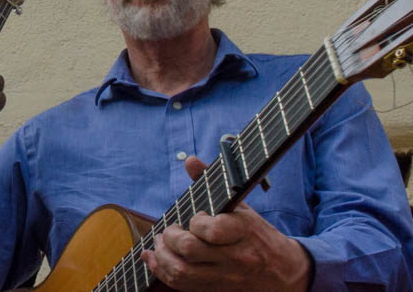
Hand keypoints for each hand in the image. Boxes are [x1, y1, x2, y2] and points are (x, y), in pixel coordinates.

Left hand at [141, 157, 311, 290]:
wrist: (283, 272)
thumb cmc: (256, 234)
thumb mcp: (240, 207)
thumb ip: (211, 183)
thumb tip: (190, 160)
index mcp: (243, 232)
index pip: (211, 229)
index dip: (195, 222)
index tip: (196, 218)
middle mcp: (235, 257)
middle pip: (190, 249)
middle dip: (170, 237)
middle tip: (169, 231)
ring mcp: (225, 277)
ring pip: (182, 271)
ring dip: (162, 256)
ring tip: (160, 245)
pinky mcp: (215, 289)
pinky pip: (182, 285)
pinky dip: (161, 271)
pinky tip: (154, 259)